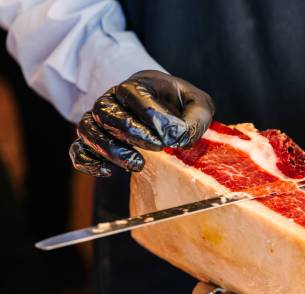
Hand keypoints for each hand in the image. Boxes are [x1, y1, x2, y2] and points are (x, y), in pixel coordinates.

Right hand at [70, 70, 213, 176]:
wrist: (169, 112)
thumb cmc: (183, 107)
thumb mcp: (200, 106)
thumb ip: (197, 118)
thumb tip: (178, 137)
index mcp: (139, 85)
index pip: (131, 92)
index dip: (148, 114)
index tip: (168, 135)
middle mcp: (114, 100)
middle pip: (105, 111)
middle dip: (131, 132)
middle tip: (157, 148)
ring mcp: (101, 120)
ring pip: (88, 130)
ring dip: (109, 149)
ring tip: (137, 165)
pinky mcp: (96, 141)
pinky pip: (78, 149)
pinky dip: (87, 162)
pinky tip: (108, 172)